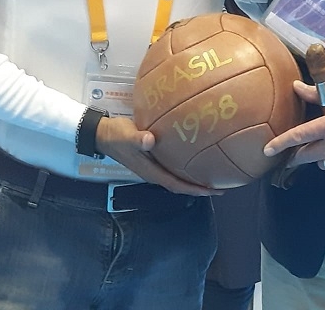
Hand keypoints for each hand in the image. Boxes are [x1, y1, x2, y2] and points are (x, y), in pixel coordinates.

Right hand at [95, 116, 221, 195]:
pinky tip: (196, 158)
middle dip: (200, 188)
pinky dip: (186, 166)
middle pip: (181, 185)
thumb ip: (137, 139)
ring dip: (194, 178)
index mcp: (150, 172)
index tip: (214, 191)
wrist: (102, 133)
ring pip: (178, 176)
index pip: (177, 185)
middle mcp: (154, 172)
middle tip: (222, 186)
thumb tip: (149, 141)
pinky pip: (174, 166)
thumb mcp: (125, 136)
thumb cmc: (116, 135)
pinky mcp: (153, 157)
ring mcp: (153, 166)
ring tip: (214, 175)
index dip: (195, 189)